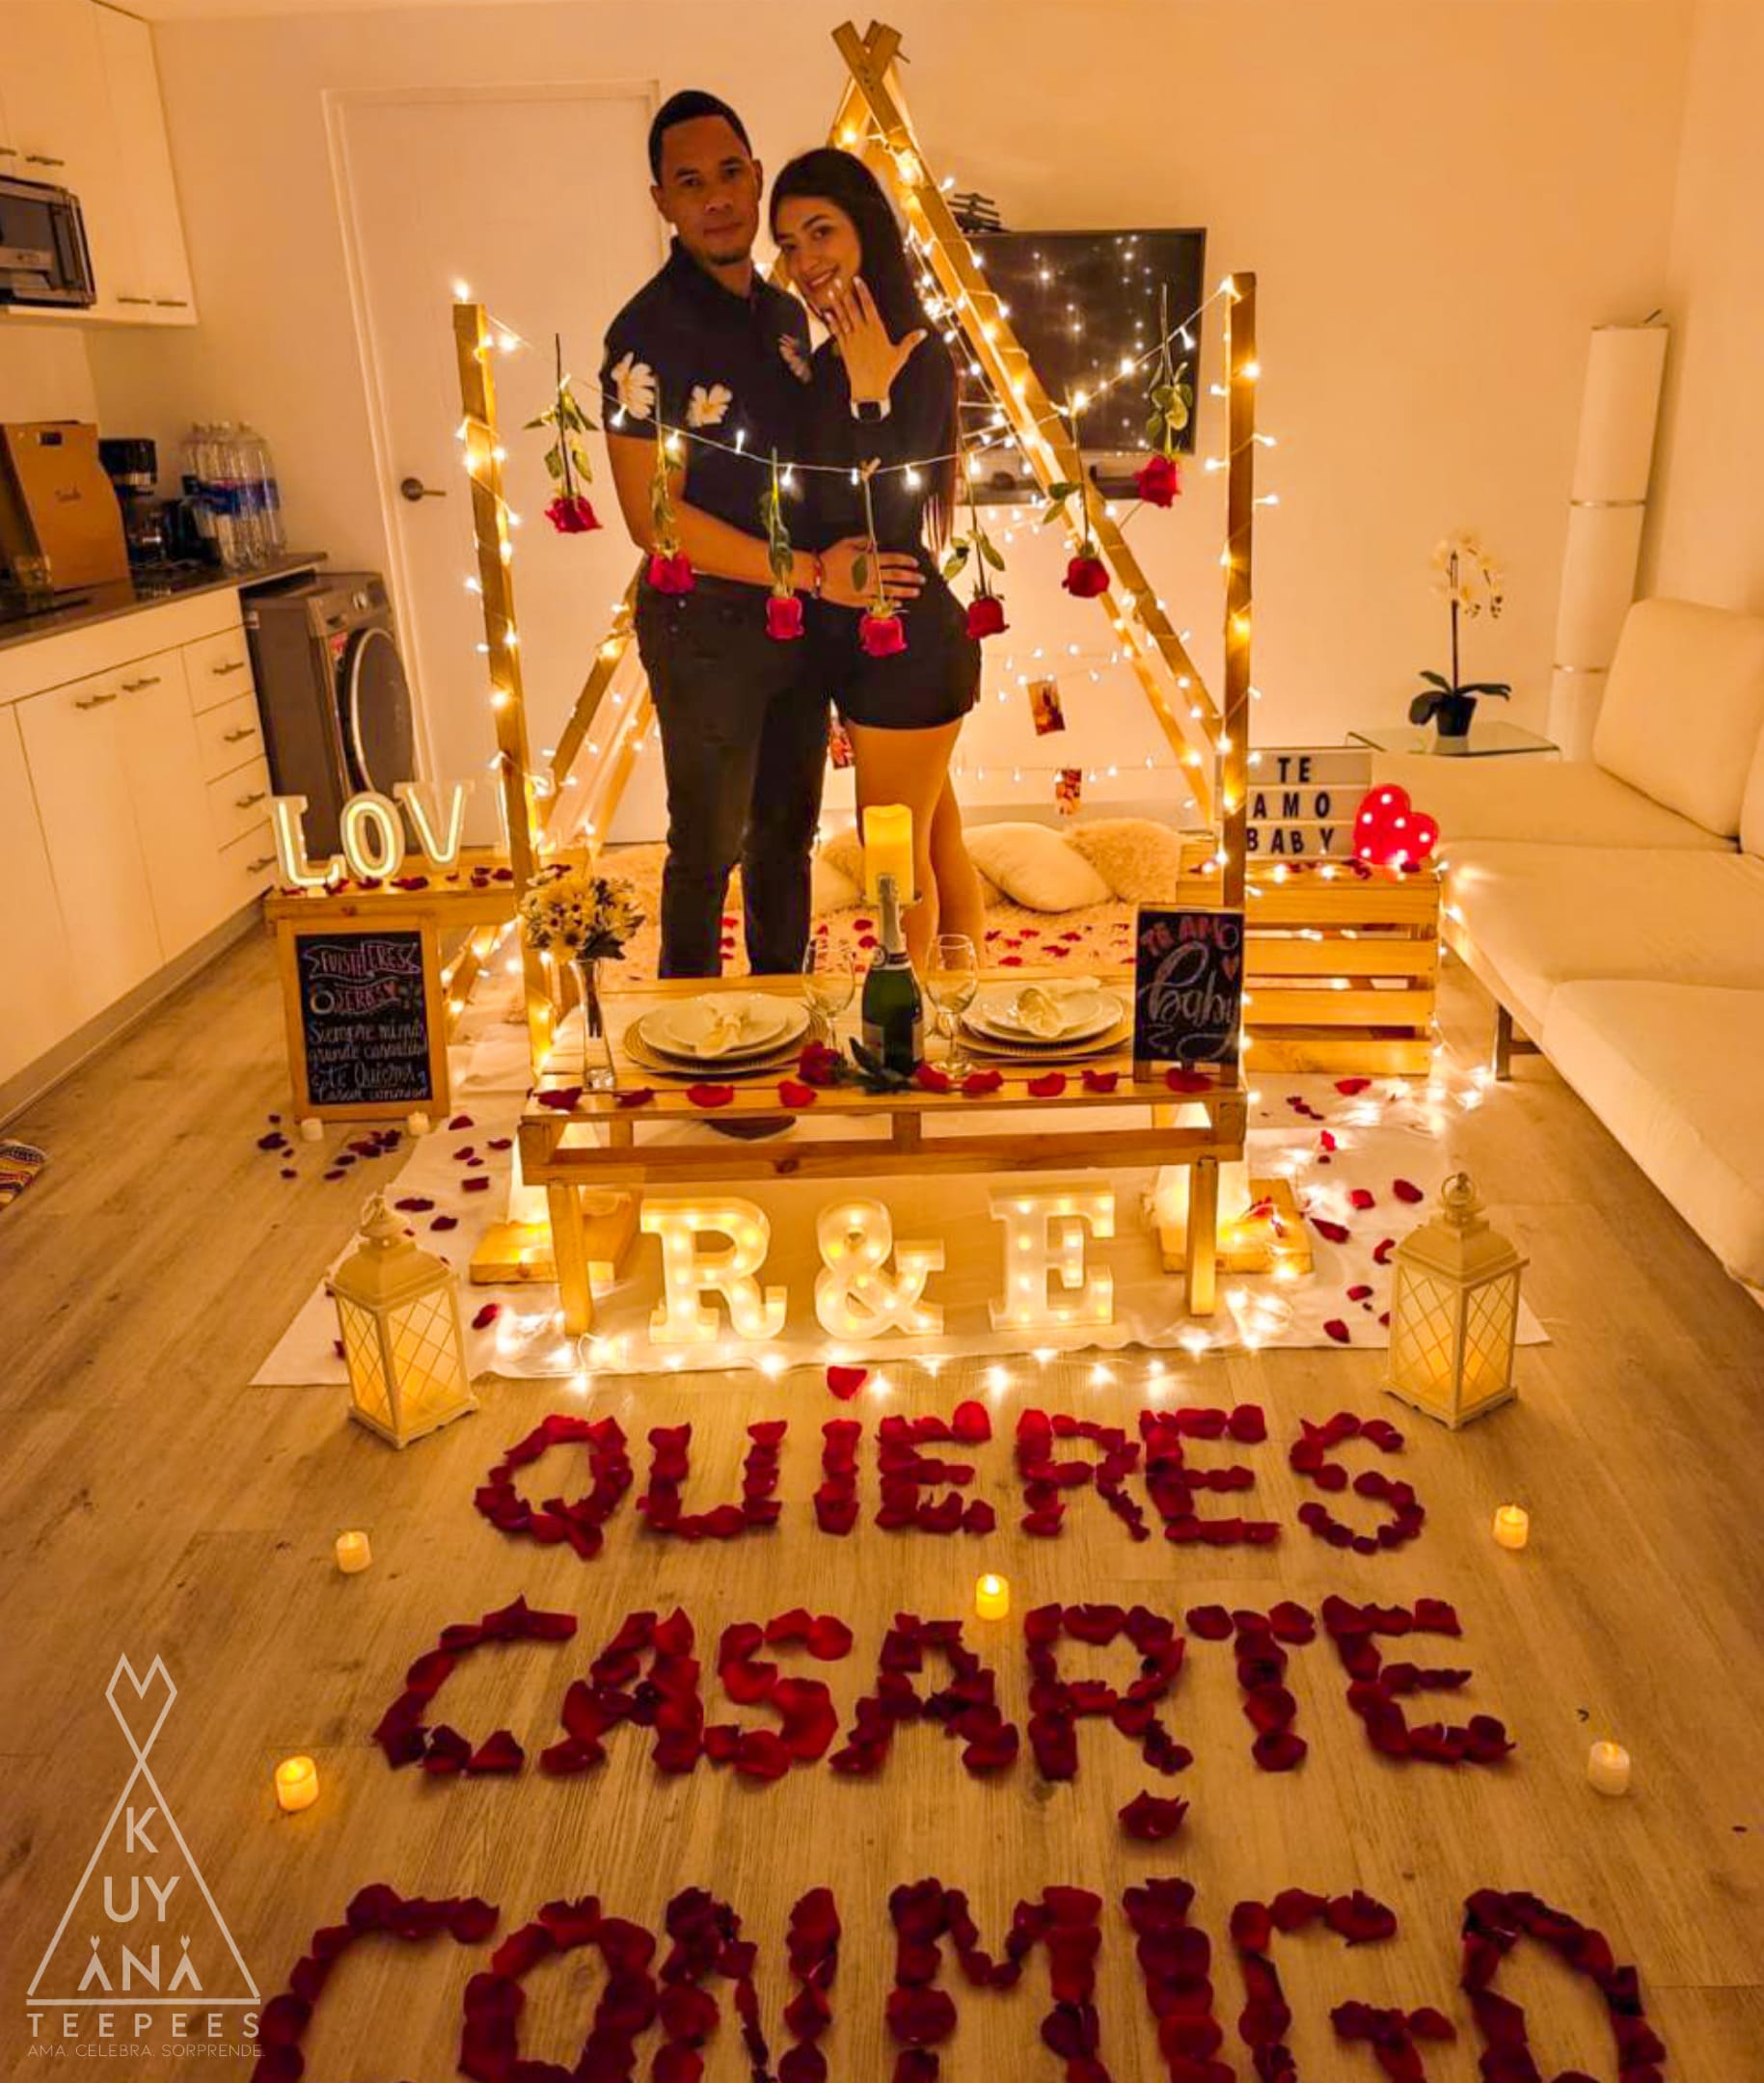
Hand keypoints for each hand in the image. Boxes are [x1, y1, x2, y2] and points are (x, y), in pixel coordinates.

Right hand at [820, 535, 923, 609]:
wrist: (817, 574)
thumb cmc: (831, 557)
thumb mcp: (847, 543)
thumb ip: (863, 541)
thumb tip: (876, 542)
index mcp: (869, 560)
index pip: (894, 560)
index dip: (906, 561)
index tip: (915, 563)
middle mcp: (871, 575)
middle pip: (897, 576)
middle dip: (912, 577)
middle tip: (922, 579)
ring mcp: (867, 589)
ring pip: (891, 590)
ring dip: (906, 591)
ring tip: (916, 592)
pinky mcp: (860, 600)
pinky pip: (878, 602)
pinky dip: (889, 602)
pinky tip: (897, 603)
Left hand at [825, 275, 925, 403]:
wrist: (869, 389)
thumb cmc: (886, 372)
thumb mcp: (900, 355)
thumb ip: (911, 341)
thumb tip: (924, 332)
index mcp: (877, 330)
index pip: (869, 306)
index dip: (862, 291)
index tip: (857, 279)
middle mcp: (863, 332)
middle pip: (853, 308)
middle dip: (845, 293)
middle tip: (838, 279)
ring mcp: (852, 340)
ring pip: (843, 318)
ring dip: (836, 304)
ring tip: (830, 291)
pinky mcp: (845, 349)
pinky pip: (837, 332)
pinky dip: (832, 322)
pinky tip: (827, 313)